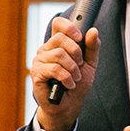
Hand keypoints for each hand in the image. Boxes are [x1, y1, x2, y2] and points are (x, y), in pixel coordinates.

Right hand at [30, 16, 99, 130]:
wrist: (69, 106)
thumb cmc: (77, 84)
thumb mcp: (90, 64)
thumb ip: (92, 47)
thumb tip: (93, 31)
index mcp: (58, 44)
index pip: (58, 24)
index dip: (69, 26)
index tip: (79, 36)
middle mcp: (46, 49)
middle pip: (60, 38)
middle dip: (76, 52)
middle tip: (80, 65)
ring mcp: (39, 61)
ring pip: (59, 54)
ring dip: (73, 69)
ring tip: (75, 78)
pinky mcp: (36, 73)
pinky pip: (54, 68)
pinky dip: (66, 78)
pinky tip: (69, 84)